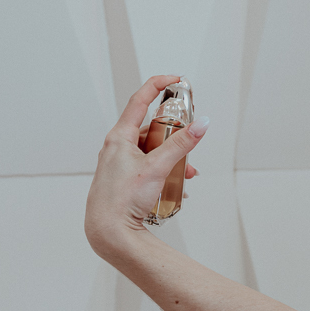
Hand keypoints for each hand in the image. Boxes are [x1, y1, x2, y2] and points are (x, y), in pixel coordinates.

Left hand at [85, 75, 207, 253]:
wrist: (108, 231)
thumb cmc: (123, 199)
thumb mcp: (158, 167)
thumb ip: (181, 144)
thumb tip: (201, 125)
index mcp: (119, 137)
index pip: (139, 101)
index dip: (157, 86)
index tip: (176, 79)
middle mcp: (116, 147)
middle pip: (150, 128)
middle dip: (175, 135)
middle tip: (189, 137)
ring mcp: (119, 163)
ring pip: (152, 150)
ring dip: (173, 157)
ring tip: (187, 172)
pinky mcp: (124, 178)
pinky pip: (149, 165)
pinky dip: (165, 170)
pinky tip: (177, 184)